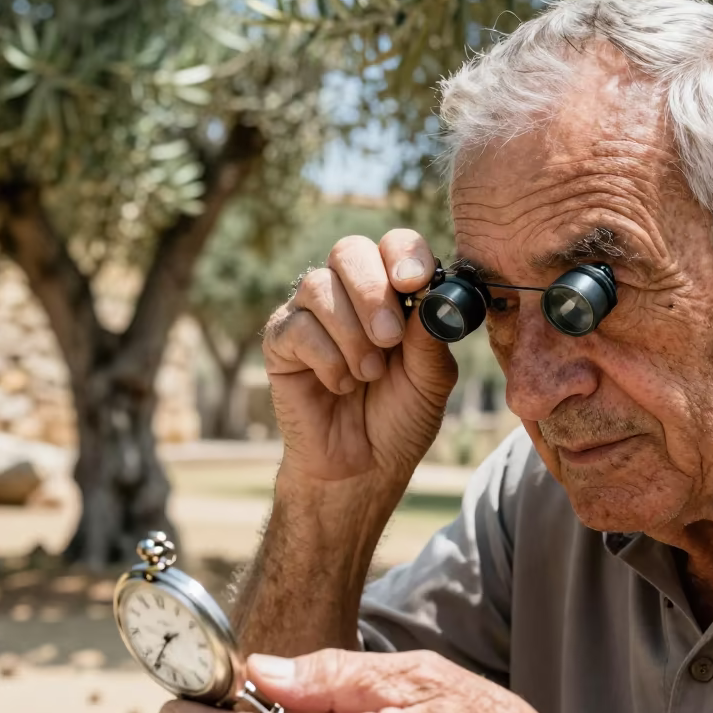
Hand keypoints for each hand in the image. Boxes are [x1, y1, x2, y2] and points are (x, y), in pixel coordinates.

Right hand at [262, 229, 457, 481]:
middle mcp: (349, 294)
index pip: (394, 245)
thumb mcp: (431, 380)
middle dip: (372, 291)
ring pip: (319, 286)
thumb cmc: (400, 419)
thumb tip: (431, 296)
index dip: (405, 254)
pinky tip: (340, 386)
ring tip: (368, 375)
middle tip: (389, 338)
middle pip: (349, 251)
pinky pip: (297, 327)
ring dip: (351, 334)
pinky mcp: (280, 341)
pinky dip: (326, 359)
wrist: (364, 467)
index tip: (415, 282)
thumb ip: (431, 337)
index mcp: (393, 293)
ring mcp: (311, 314)